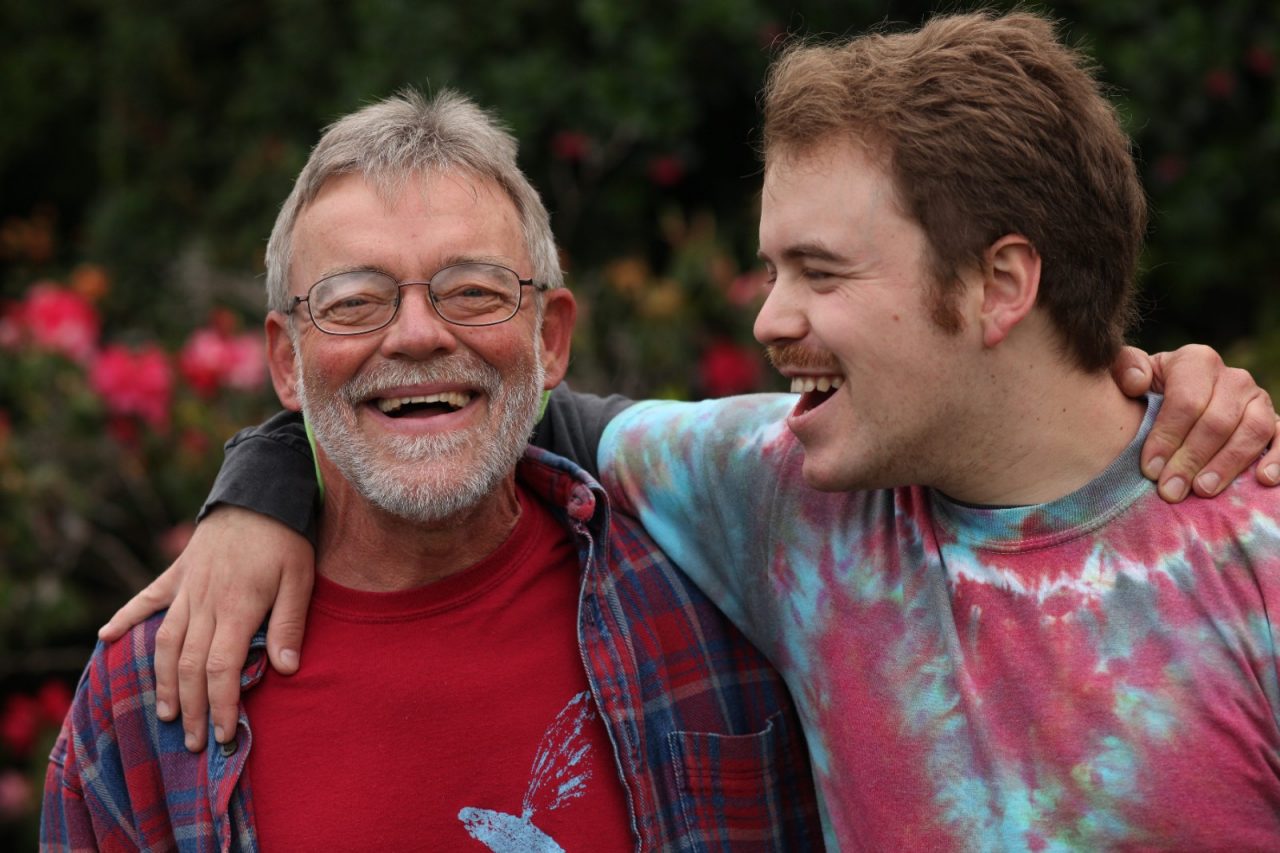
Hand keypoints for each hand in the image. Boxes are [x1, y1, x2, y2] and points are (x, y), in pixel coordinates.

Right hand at [100, 506, 314, 750]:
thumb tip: (285, 669)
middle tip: (191, 742)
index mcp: (236, 609)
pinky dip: (125, 618)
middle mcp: (204, 603)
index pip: (221, 670)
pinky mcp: (177, 573)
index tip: (223, 735)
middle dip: (190, 708)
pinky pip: (146, 599)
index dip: (219, 706)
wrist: (259, 491)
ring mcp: (186, 588)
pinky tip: (106, 637)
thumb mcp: (300, 579)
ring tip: (163, 712)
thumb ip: (289, 624)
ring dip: (162, 680)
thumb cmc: (285, 538)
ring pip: (165, 642)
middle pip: (189, 666)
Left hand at [1113, 344, 1279, 500]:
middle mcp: (1232, 377)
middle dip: (1191, 459)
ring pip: (1251, 431)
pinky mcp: (1274, 421)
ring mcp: (1257, 399)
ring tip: (1203, 490)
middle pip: (1216, 421)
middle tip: (1171, 490)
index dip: (1167, 437)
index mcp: (1196, 361)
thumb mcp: (1131, 376)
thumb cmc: (1148, 394)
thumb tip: (1136, 382)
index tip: (1150, 469)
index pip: (1185, 401)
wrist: (1174, 399)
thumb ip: (1125, 368)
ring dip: (1227, 464)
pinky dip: (1278, 458)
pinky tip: (1262, 480)